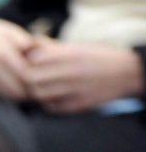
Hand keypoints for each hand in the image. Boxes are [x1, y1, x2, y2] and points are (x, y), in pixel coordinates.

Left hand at [23, 39, 144, 112]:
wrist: (124, 72)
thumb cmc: (97, 58)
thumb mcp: (76, 47)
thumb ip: (51, 48)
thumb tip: (28, 44)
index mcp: (70, 53)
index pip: (34, 58)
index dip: (27, 61)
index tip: (28, 63)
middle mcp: (70, 71)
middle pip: (32, 78)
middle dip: (28, 78)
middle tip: (30, 78)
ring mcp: (73, 89)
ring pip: (39, 94)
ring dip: (36, 92)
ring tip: (41, 88)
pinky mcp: (76, 104)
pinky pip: (52, 107)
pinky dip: (48, 103)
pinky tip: (52, 97)